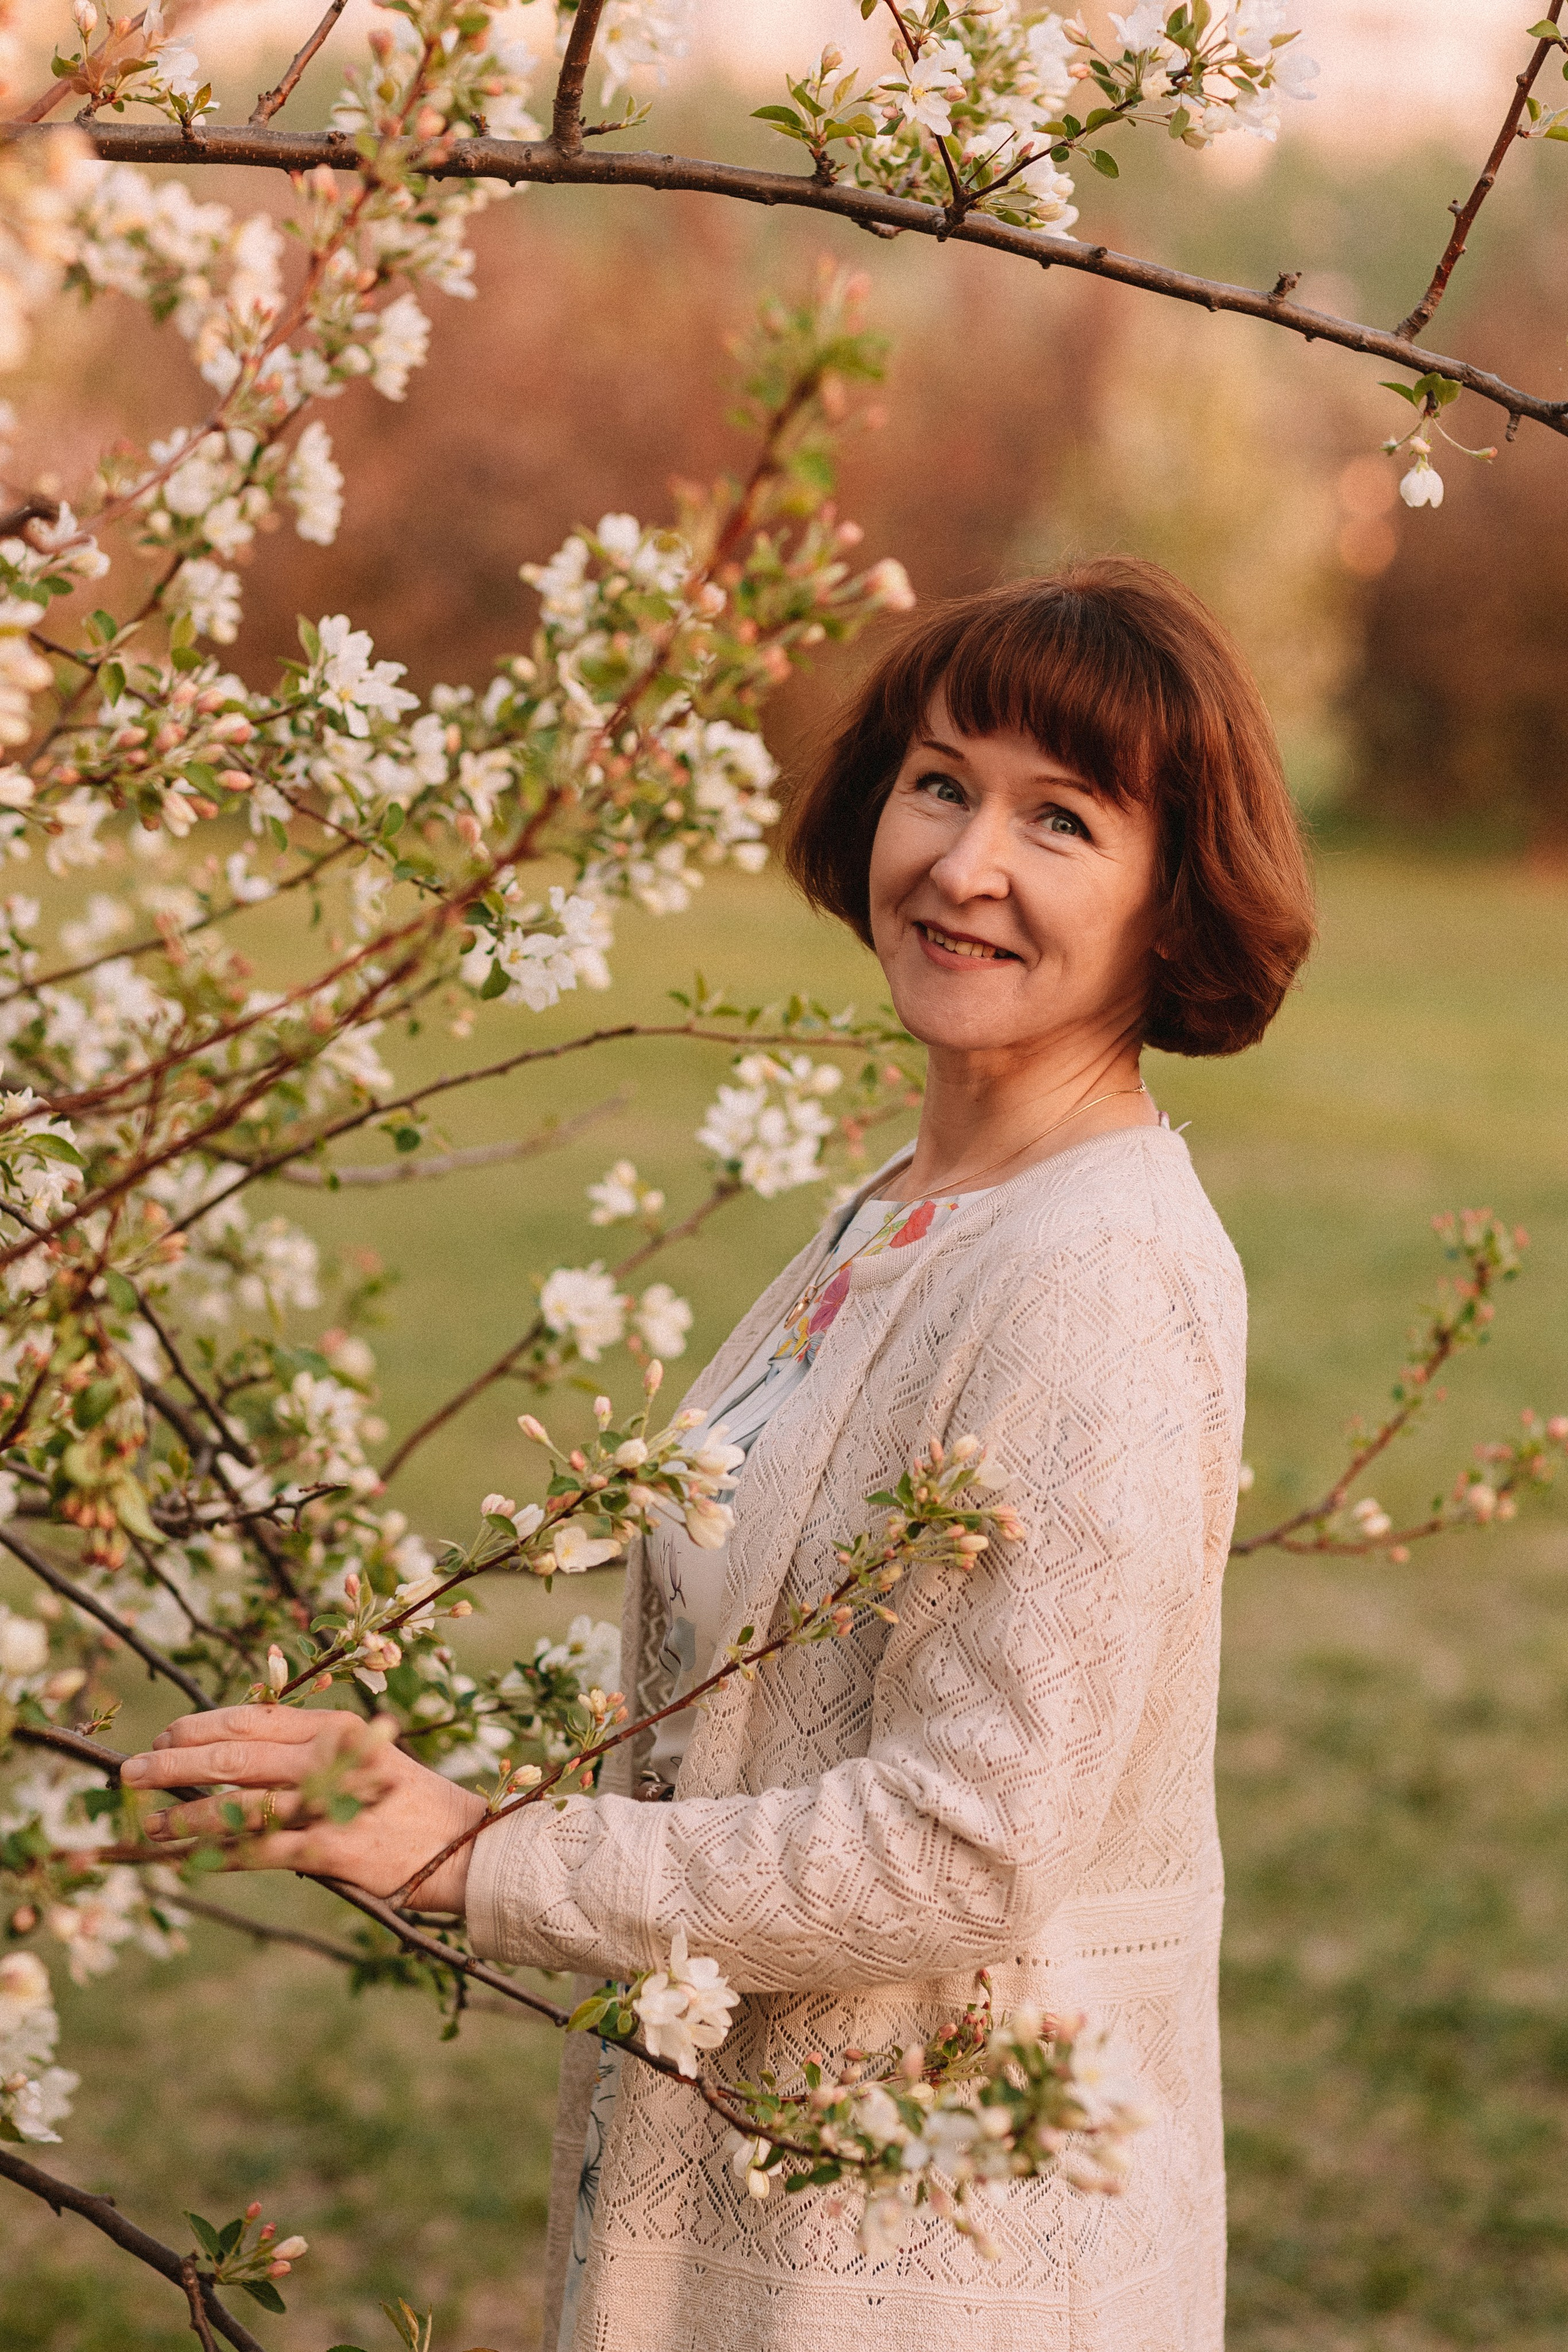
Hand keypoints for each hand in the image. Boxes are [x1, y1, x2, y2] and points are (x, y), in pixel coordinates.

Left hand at [120, 1705, 486, 1913]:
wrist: (468, 1845)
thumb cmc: (409, 1804)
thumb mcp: (365, 1758)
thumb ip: (310, 1754)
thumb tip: (239, 1759)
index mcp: (337, 1726)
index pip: (253, 1716)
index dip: (200, 1725)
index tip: (164, 1736)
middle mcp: (331, 1756)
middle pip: (235, 1753)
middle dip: (174, 1762)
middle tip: (130, 1772)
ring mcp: (332, 1801)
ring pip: (239, 1803)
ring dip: (186, 1815)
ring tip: (149, 1825)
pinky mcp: (333, 1848)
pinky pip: (260, 1851)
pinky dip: (219, 1855)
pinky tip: (189, 1860)